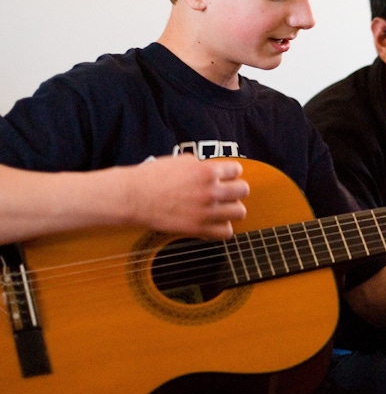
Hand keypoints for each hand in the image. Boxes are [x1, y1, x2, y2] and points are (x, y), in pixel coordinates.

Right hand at [128, 155, 248, 238]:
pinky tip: (213, 222)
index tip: (223, 177)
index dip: (230, 173)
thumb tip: (215, 170)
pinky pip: (227, 232)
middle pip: (243, 190)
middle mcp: (211, 191)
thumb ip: (202, 165)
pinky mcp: (198, 229)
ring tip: (220, 208)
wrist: (133, 197)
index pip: (237, 170)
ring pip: (239, 212)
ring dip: (231, 209)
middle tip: (224, 192)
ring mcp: (206, 212)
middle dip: (235, 190)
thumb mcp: (181, 160)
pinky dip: (222, 228)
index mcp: (207, 171)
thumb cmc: (153, 177)